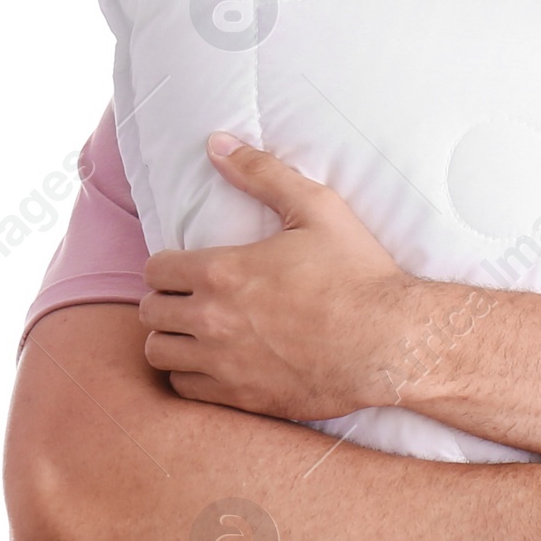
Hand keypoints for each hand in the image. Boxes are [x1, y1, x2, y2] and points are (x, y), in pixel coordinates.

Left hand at [139, 136, 421, 418]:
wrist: (390, 343)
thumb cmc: (357, 274)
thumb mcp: (316, 208)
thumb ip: (262, 173)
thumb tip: (217, 143)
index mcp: (223, 271)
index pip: (155, 270)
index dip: (166, 265)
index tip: (186, 268)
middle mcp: (212, 319)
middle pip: (150, 312)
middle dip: (165, 300)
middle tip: (189, 298)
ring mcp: (223, 363)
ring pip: (159, 353)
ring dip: (170, 339)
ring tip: (193, 332)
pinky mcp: (240, 397)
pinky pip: (184, 388)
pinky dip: (190, 375)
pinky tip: (212, 363)